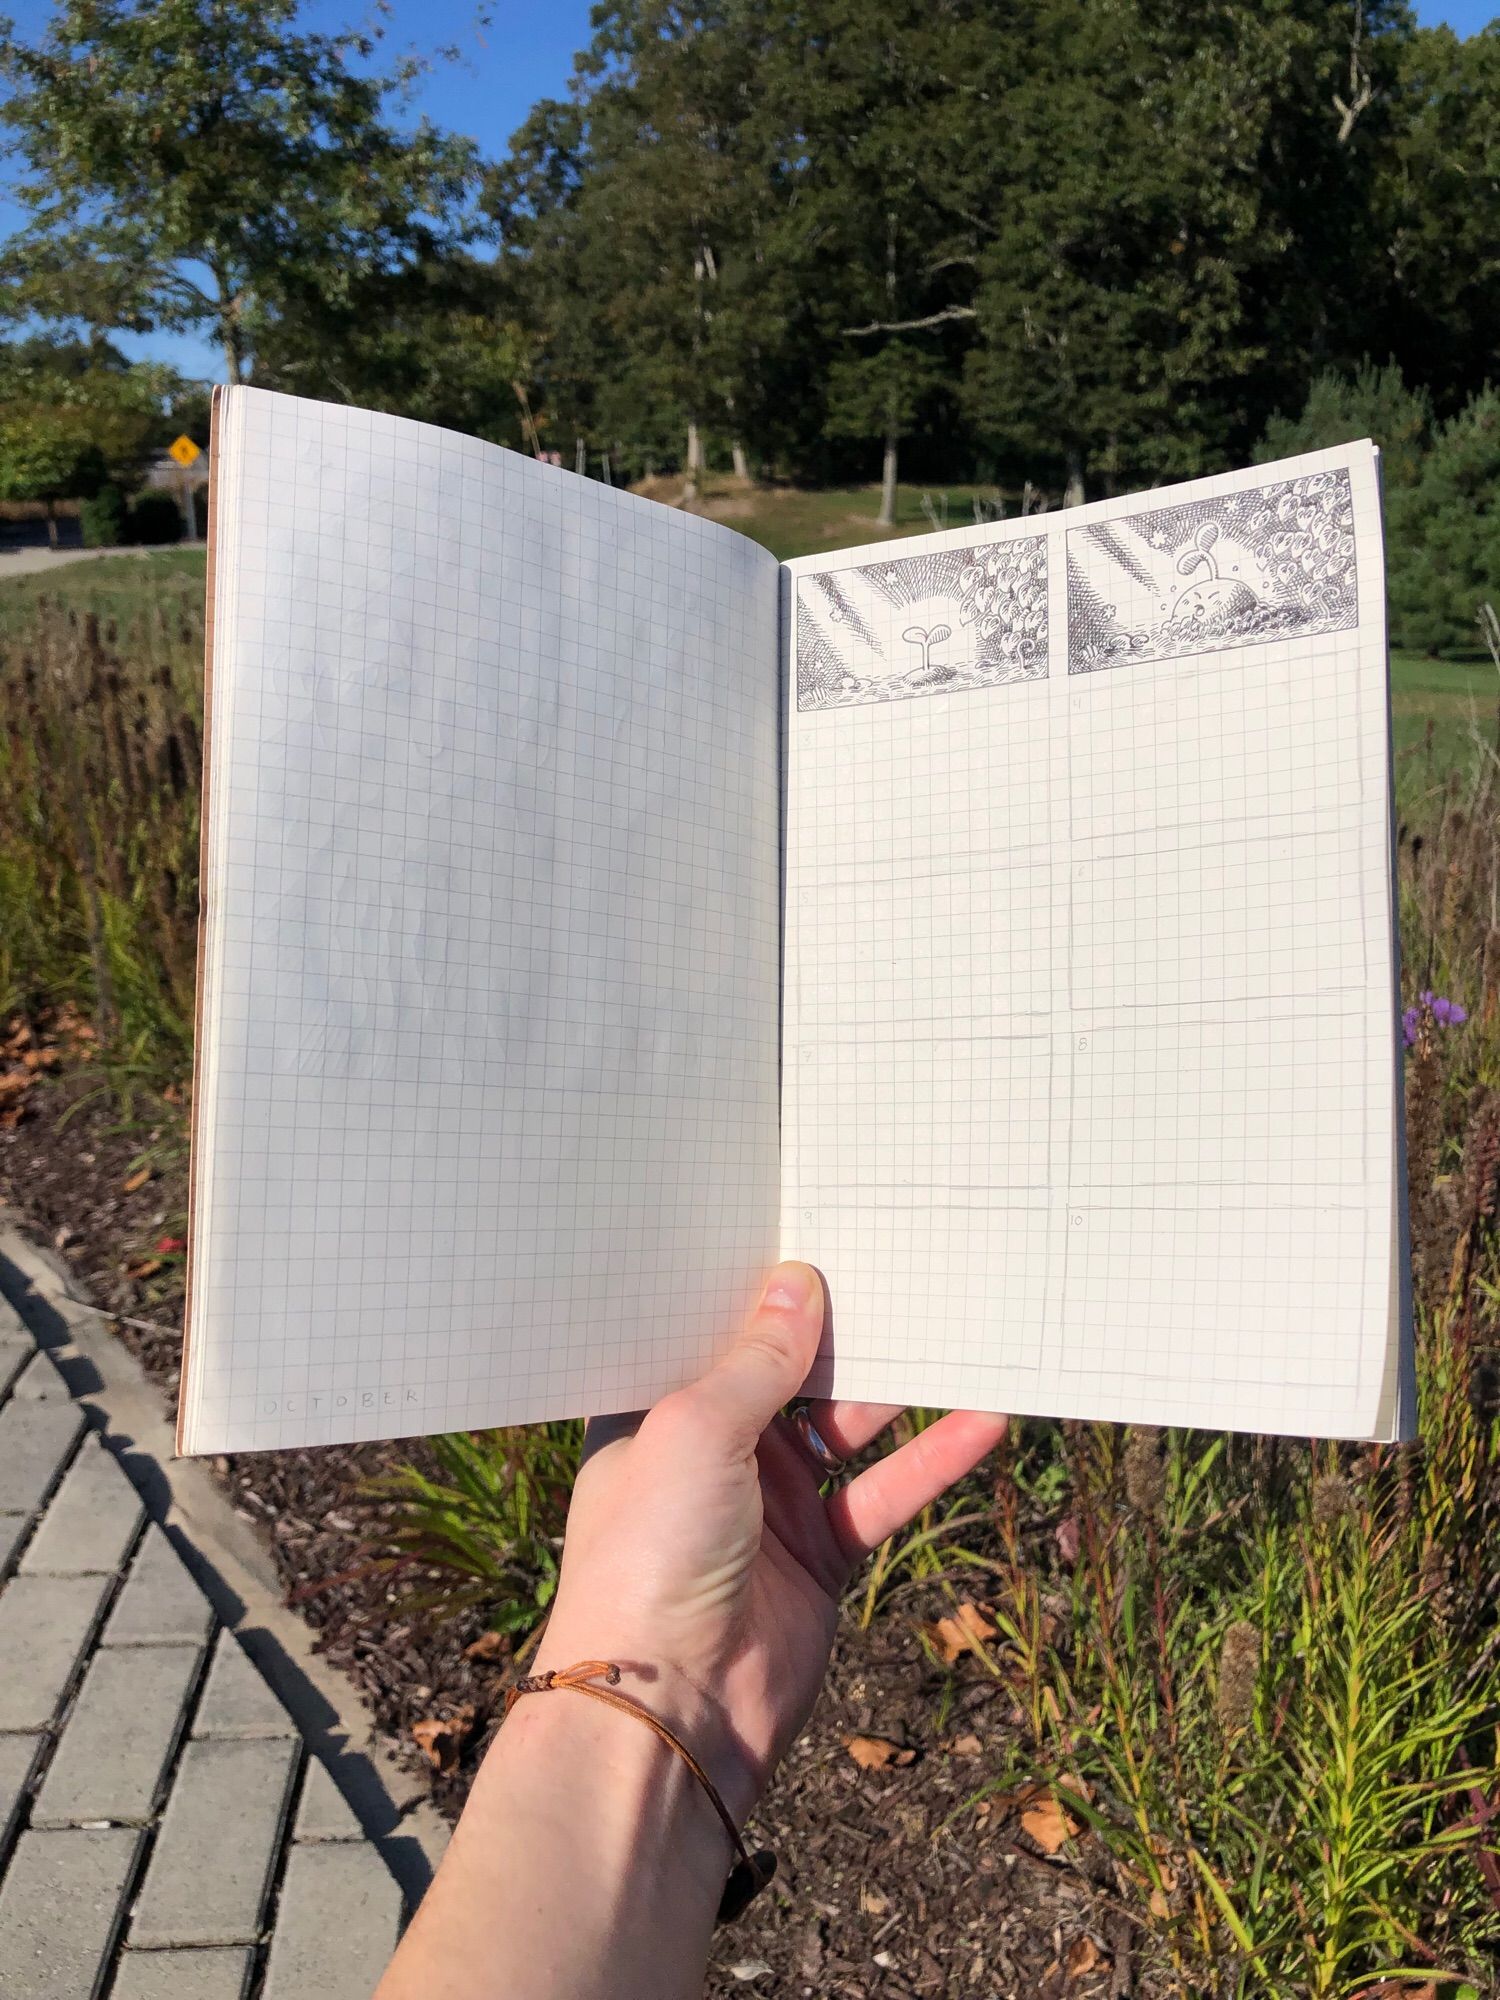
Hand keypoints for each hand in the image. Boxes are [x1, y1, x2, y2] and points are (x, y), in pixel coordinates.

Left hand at [531, 1260, 1008, 1819]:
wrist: (669, 1709)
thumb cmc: (650, 1556)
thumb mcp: (697, 1429)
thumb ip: (759, 1359)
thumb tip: (800, 1279)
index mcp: (652, 1411)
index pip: (709, 1331)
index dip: (755, 1287)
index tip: (810, 1225)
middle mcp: (709, 1451)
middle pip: (788, 1372)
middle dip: (840, 1327)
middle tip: (904, 1262)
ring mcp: (766, 1504)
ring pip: (845, 1427)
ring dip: (898, 1389)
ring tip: (960, 1328)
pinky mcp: (820, 1555)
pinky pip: (883, 1491)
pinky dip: (932, 1459)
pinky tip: (983, 1420)